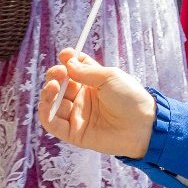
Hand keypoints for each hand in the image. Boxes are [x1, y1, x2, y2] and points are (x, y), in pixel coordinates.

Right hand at [38, 48, 155, 157]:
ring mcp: (78, 115)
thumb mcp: (109, 77)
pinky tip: (47, 103)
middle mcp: (83, 99)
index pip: (72, 70)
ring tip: (54, 86)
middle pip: (60, 85)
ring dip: (48, 93)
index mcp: (92, 84)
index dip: (66, 61)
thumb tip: (67, 63)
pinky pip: (53, 124)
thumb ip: (86, 71)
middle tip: (59, 72)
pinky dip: (45, 113)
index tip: (65, 54)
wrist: (142, 125)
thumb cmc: (130, 98)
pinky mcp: (75, 133)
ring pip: (53, 103)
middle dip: (54, 76)